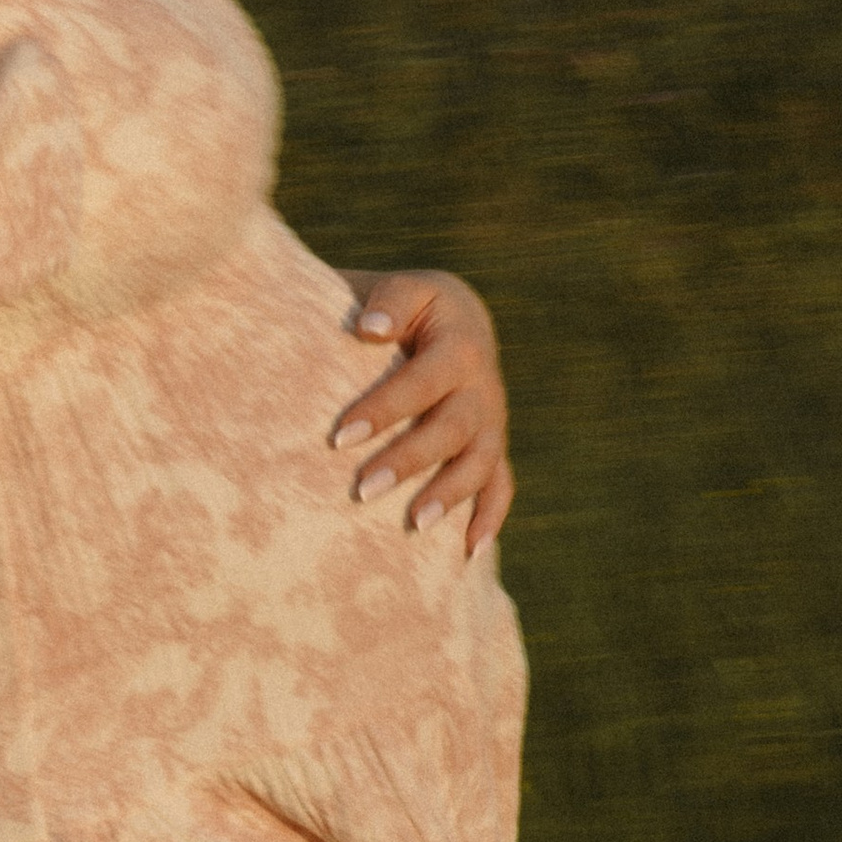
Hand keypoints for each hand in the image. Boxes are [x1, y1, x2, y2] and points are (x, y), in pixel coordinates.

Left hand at [331, 267, 513, 558]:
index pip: (421, 382)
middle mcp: (484, 387)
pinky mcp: (492, 445)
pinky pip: (500, 485)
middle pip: (451, 429)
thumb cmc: (408, 306)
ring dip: (449, 495)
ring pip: (479, 463)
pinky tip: (469, 551)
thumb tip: (369, 329)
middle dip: (408, 461)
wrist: (450, 317)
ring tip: (414, 524)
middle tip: (362, 489)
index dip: (384, 409)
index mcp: (461, 345)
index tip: (340, 437)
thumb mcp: (403, 290)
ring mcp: (492, 420)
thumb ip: (388, 302)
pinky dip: (490, 517)